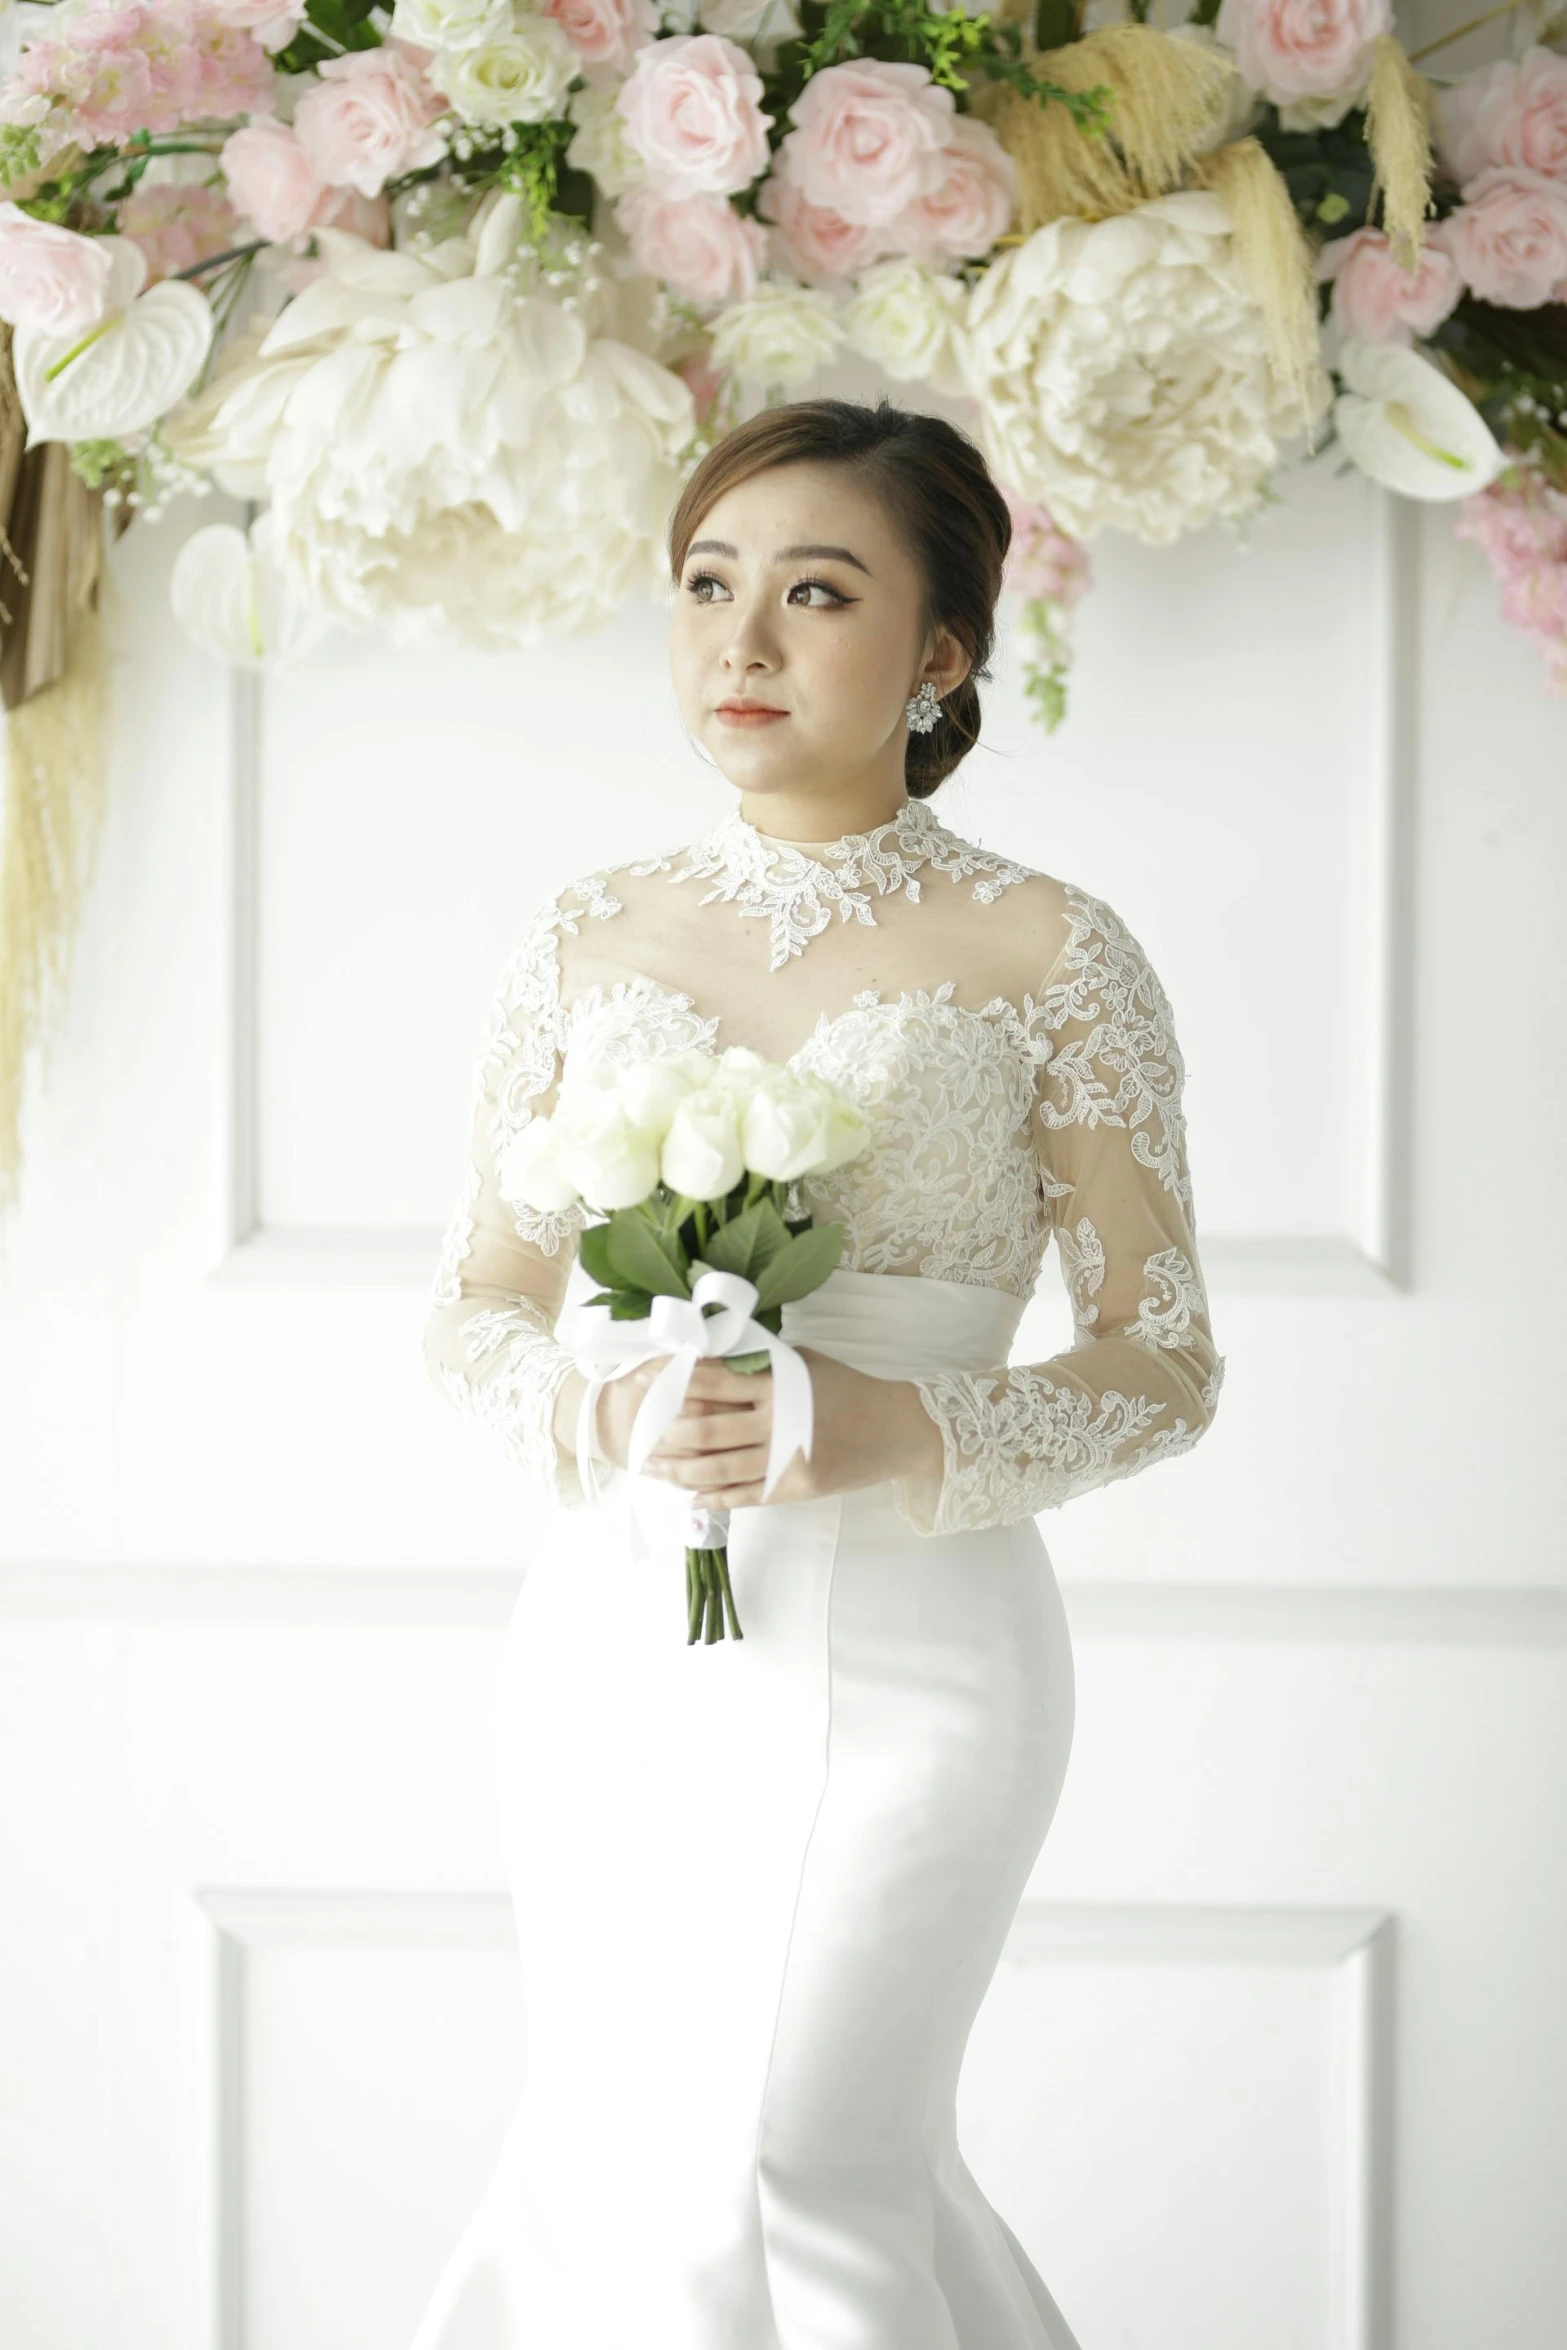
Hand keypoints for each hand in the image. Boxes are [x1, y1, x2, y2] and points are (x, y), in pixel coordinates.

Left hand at [633, 1346, 944, 1511]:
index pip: (713, 1381)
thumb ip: (758, 1363)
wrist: (895, 1428)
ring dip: (680, 1469)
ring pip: (719, 1466)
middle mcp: (779, 1419)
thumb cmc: (845, 1388)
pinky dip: (713, 1497)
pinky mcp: (795, 1487)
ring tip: (654, 1467)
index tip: (642, 1385)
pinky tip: (690, 1497)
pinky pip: (745, 1495)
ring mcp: (787, 1458)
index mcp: (778, 1382)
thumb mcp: (804, 1362)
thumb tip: (704, 1364)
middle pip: (707, 1428)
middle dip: (666, 1432)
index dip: (673, 1383)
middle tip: (638, 1435)